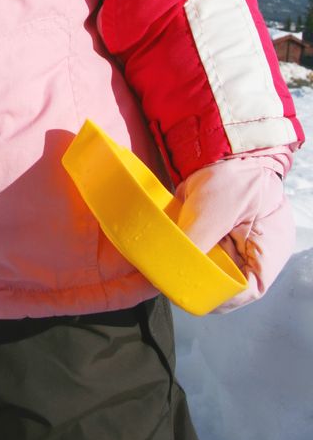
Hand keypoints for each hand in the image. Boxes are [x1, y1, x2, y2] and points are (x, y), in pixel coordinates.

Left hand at [174, 153, 294, 311]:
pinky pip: (202, 251)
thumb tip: (175, 264)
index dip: (223, 295)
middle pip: (229, 281)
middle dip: (202, 281)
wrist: (222, 144)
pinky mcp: (217, 233)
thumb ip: (198, 239)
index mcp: (269, 248)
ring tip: (170, 262)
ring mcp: (236, 243)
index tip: (196, 291)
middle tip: (175, 277)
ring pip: (213, 268)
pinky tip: (170, 248)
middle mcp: (255, 251)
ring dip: (192, 266)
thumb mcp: (215, 207)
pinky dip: (186, 251)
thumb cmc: (232, 173)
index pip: (251, 288)